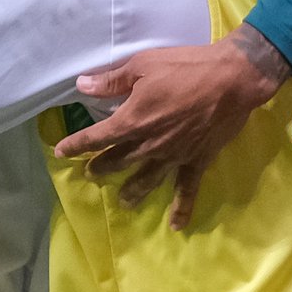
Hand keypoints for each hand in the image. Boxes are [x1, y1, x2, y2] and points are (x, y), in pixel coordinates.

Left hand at [55, 25, 291, 229]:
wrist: (231, 79)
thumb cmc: (184, 67)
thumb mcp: (142, 65)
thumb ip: (111, 80)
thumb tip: (81, 85)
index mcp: (133, 120)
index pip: (97, 137)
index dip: (76, 144)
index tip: (60, 151)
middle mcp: (149, 143)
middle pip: (119, 160)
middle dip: (102, 167)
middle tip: (90, 173)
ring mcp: (174, 155)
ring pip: (146, 179)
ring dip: (132, 191)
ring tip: (122, 200)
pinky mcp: (197, 160)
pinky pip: (187, 190)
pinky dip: (181, 209)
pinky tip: (176, 226)